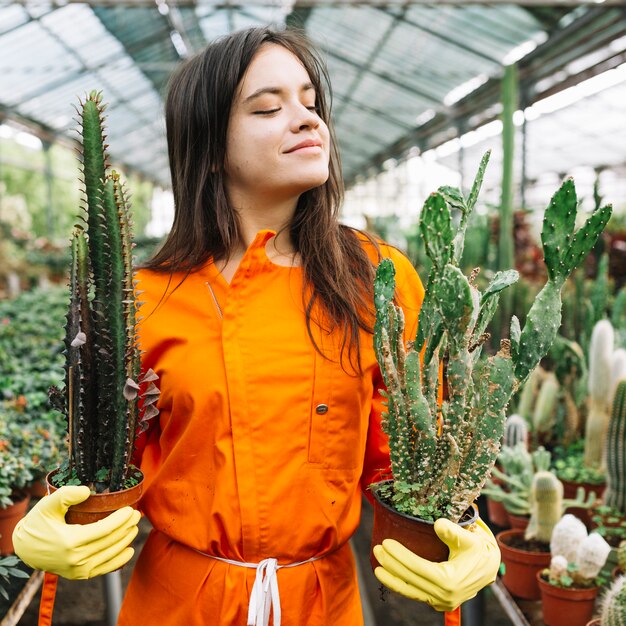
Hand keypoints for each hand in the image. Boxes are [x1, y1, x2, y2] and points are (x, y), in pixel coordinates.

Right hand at [12, 486, 140, 579]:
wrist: (26, 548)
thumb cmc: (39, 522)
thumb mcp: (48, 504)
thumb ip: (66, 494)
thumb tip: (86, 491)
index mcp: (70, 541)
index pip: (105, 530)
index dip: (121, 519)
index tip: (131, 509)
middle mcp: (76, 559)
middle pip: (111, 541)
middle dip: (127, 527)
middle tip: (137, 514)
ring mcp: (78, 570)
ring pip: (110, 554)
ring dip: (126, 540)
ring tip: (135, 527)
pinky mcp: (79, 575)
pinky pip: (104, 569)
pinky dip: (118, 560)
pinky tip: (128, 550)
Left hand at [373, 517, 499, 610]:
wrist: (489, 566)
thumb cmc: (479, 549)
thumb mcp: (470, 538)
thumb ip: (454, 531)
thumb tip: (438, 524)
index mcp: (450, 581)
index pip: (417, 568)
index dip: (399, 556)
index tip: (385, 543)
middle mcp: (444, 596)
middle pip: (410, 580)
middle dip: (390, 565)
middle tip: (376, 548)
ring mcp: (441, 602)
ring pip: (410, 591)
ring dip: (392, 577)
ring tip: (377, 564)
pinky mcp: (439, 601)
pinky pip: (415, 593)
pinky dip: (401, 584)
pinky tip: (389, 574)